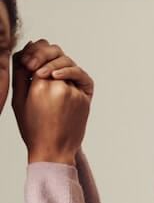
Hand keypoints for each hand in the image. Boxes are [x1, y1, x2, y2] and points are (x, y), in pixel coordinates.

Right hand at [11, 39, 92, 164]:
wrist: (54, 150)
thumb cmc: (33, 128)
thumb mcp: (19, 101)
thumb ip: (21, 75)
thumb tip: (25, 52)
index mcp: (40, 86)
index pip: (39, 53)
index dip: (33, 52)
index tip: (27, 61)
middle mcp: (60, 86)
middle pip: (57, 54)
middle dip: (46, 52)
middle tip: (37, 62)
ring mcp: (76, 91)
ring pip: (69, 64)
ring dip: (58, 63)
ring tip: (46, 73)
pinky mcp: (85, 97)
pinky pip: (79, 77)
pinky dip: (70, 73)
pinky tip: (59, 79)